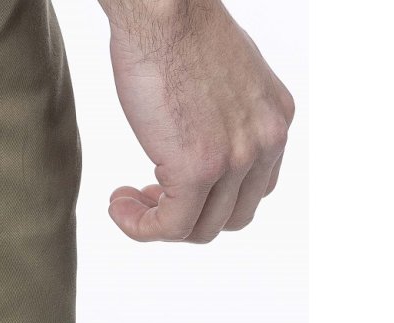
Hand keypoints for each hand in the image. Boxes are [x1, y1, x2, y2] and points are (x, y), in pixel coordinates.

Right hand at [100, 0, 294, 242]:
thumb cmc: (177, 27)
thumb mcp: (222, 78)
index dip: (210, 199)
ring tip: (127, 200)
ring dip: (158, 224)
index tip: (171, 183)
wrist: (163, 7)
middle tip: (149, 194)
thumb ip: (223, 117)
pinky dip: (140, 227)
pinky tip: (118, 205)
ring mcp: (235, 159)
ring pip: (200, 229)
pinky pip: (170, 226)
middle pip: (231, 218)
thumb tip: (197, 141)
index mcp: (274, 122)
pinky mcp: (197, 168)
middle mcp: (265, 143)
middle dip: (188, 216)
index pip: (253, 190)